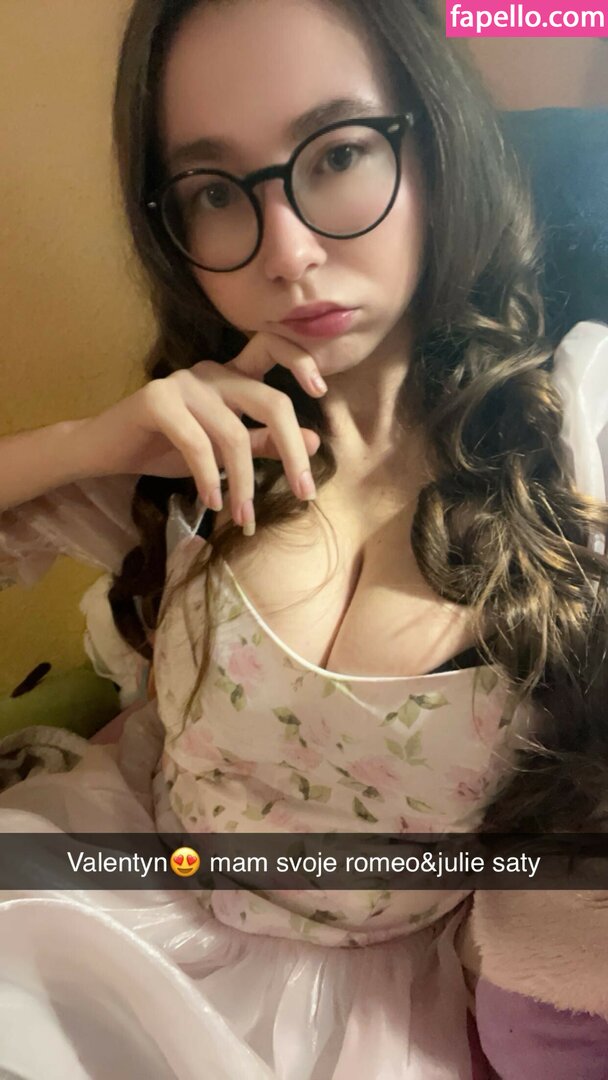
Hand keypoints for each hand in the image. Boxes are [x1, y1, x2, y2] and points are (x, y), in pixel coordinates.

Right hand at [78, 331, 327, 528]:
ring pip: (234, 433)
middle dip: (292, 451)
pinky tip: (211, 503)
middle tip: (305, 493)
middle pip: (270, 400)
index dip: (300, 362)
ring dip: (244, 484)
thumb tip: (313, 441)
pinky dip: (209, 478)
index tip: (321, 392)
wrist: (106, 453)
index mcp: (231, 376)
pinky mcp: (157, 399)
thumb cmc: (166, 448)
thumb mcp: (223, 451)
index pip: (272, 349)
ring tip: (243, 518)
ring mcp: (184, 382)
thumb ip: (264, 442)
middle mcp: (212, 371)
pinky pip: (197, 443)